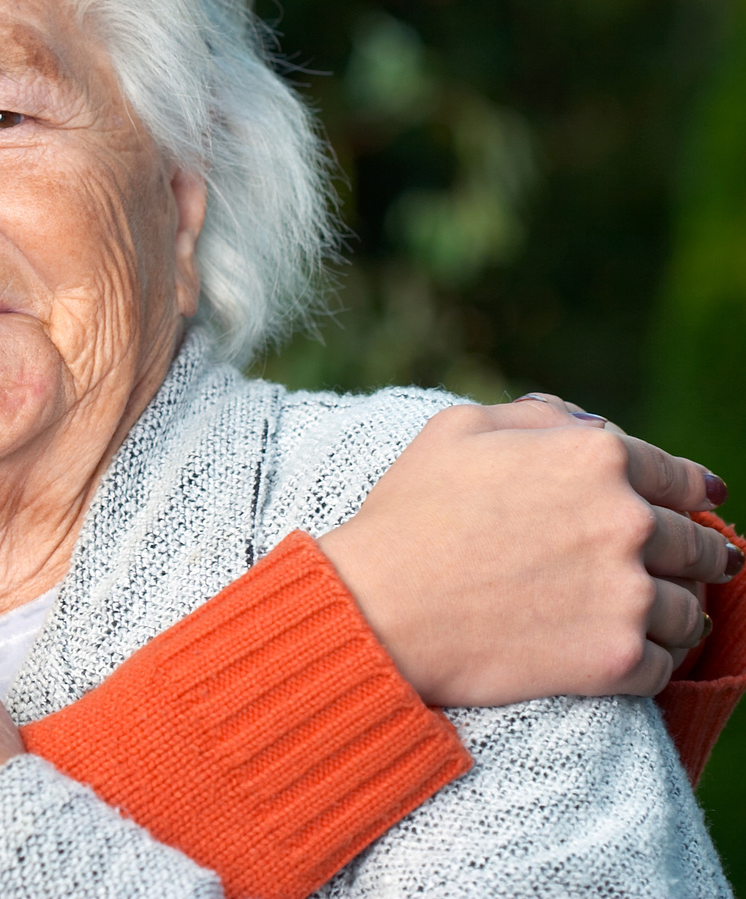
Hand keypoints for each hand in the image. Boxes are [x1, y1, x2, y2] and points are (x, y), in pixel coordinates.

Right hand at [318, 397, 736, 706]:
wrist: (378, 608)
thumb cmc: (408, 514)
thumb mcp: (457, 429)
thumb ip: (537, 416)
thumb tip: (587, 424)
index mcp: (594, 457)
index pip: (679, 475)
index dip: (693, 490)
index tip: (704, 504)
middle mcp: (627, 520)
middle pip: (696, 543)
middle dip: (699, 554)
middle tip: (701, 566)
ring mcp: (627, 594)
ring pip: (688, 609)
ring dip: (674, 612)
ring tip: (656, 618)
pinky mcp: (616, 660)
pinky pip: (665, 666)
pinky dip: (651, 663)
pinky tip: (627, 655)